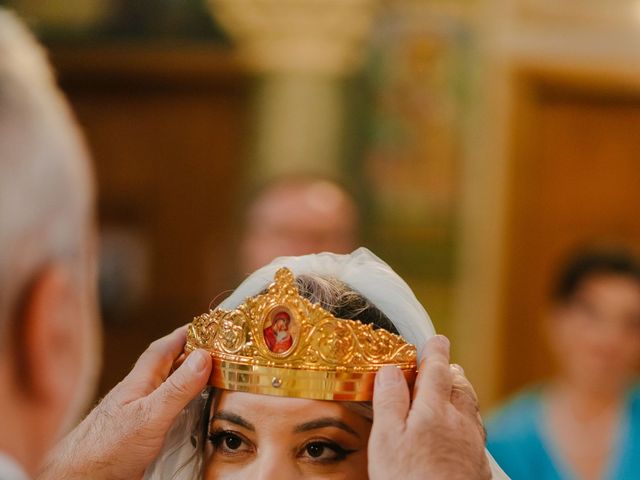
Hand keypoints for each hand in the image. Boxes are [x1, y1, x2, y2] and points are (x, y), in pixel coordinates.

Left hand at [37, 326, 211, 479]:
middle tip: (218, 350)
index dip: (185, 334)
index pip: (164, 348)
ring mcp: (139, 413)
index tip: (208, 326)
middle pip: (168, 366)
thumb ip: (177, 387)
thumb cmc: (108, 447)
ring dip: (189, 379)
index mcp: (140, 381)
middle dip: (192, 354)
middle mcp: (140, 393)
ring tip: (212, 376)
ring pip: (168, 387)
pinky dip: (184, 403)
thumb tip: (204, 355)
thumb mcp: (150, 415)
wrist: (81, 477)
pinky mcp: (141, 433)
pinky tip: (193, 410)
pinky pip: (167, 408)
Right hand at [369, 335, 490, 479]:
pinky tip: (462, 431)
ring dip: (463, 393)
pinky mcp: (477, 466)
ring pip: (471, 408)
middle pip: (460, 387)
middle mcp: (460, 422)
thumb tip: (392, 369)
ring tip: (455, 389)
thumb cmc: (410, 479)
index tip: (437, 339)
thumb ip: (390, 400)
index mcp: (435, 410)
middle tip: (445, 364)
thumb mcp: (387, 438)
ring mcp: (472, 445)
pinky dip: (468, 419)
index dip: (436, 352)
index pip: (438, 370)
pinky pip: (476, 431)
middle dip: (452, 372)